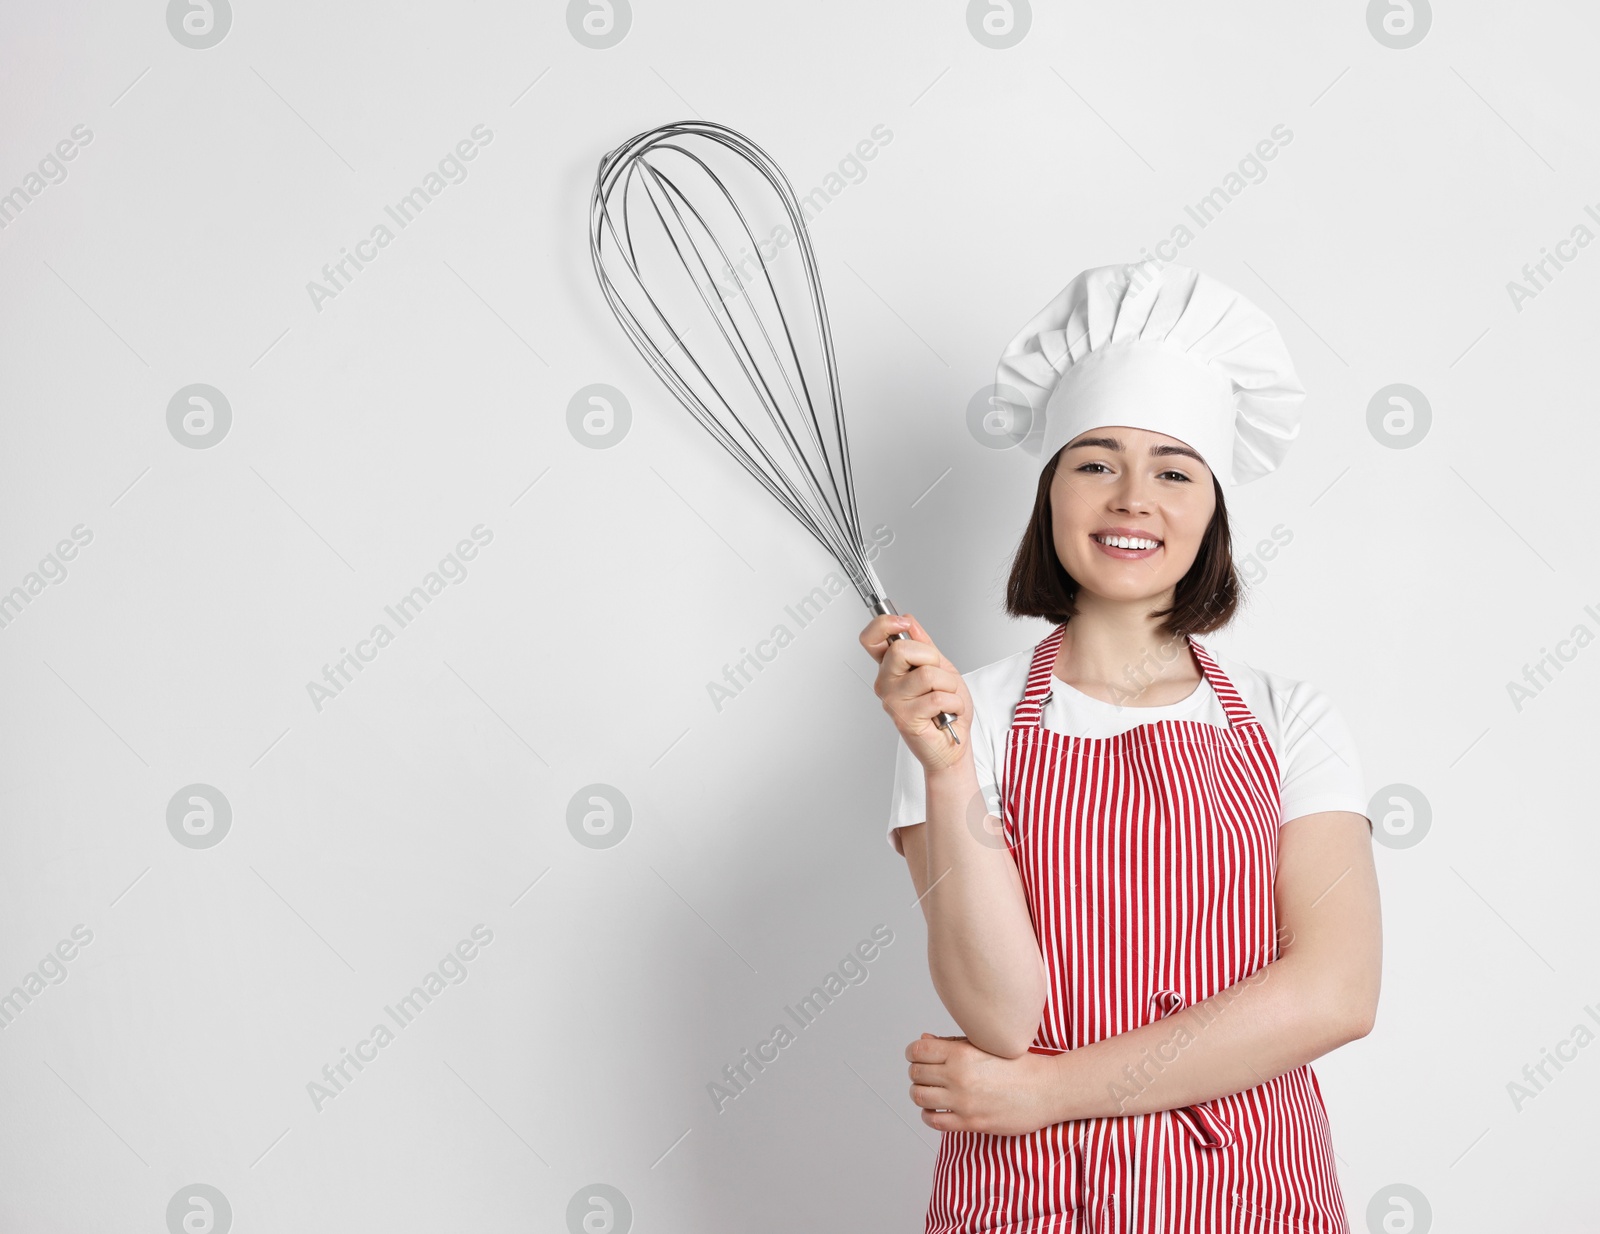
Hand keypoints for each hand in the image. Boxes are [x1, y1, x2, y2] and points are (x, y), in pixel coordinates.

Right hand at [858, 612, 973, 774]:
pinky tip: (947, 712)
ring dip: (948, 686)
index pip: (871, 639)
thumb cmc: (946, 709)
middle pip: (899, 649)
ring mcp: (893, 700)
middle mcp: (886, 683)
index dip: (884, 624)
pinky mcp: (905, 718)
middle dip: (930, 657)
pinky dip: (953, 703)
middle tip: (937, 676)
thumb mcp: (941, 667)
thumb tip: (909, 621)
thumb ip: (924, 644)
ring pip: (927, 674)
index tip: (903, 623)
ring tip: (946, 698)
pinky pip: (938, 697)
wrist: (952, 744)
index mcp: (891, 668)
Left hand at [906, 1032, 1059, 1136]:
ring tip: (930, 1091)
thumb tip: (923, 1041)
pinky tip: (937, 1110)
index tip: (916, 1056)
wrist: (1046, 1089)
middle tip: (924, 1073)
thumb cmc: (1019, 1065)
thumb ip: (952, 1043)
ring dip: (920, 1093)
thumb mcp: (985, 1045)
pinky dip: (929, 1115)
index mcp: (961, 1053)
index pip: (917, 1051)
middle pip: (916, 1073)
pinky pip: (934, 1121)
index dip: (913, 1052)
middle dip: (916, 1072)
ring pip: (919, 1097)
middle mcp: (959, 1076)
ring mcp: (963, 1101)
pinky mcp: (971, 1123)